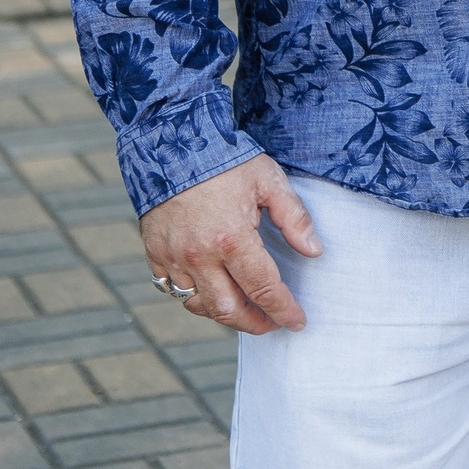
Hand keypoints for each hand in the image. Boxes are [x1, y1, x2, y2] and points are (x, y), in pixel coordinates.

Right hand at [139, 154, 319, 334]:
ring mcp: (173, 257)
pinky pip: (173, 290)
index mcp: (232, 239)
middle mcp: (199, 256)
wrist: (171, 143)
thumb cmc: (225, 160)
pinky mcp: (154, 253)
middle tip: (272, 324)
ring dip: (224, 313)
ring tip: (245, 310)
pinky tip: (212, 291)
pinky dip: (195, 298)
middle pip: (228, 309)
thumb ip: (294, 218)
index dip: (283, 309)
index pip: (264, 288)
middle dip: (254, 323)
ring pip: (199, 305)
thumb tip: (314, 250)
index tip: (297, 322)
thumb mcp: (269, 180)